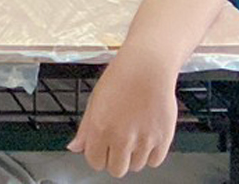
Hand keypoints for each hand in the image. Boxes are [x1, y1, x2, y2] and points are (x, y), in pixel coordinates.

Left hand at [69, 49, 180, 175]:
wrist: (147, 68)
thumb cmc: (120, 79)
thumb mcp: (94, 101)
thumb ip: (85, 130)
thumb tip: (75, 148)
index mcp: (100, 129)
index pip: (95, 162)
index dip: (98, 156)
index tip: (102, 149)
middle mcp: (122, 138)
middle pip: (117, 170)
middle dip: (115, 159)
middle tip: (118, 144)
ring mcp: (144, 141)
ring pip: (136, 166)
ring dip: (134, 156)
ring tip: (134, 135)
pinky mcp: (163, 139)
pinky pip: (155, 161)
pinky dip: (151, 154)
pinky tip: (146, 138)